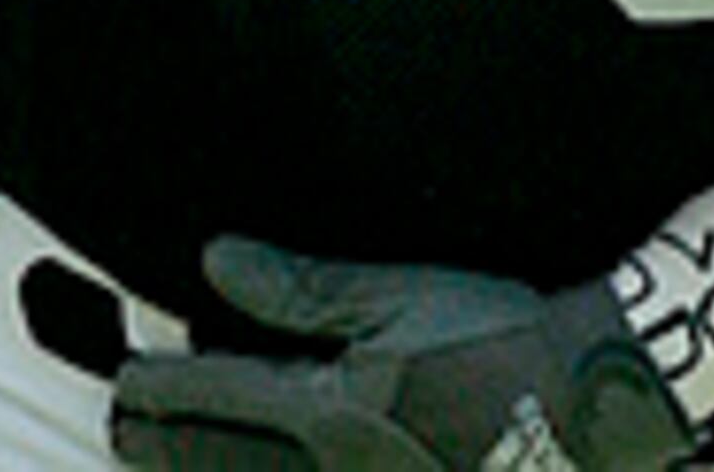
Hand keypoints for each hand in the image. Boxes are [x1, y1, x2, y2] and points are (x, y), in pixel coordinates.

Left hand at [107, 240, 688, 471]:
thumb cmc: (500, 337)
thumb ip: (297, 289)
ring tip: (164, 463)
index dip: (158, 390)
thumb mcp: (395, 297)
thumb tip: (214, 261)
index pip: (212, 400)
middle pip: (218, 464)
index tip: (126, 381)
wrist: (590, 401)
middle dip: (159, 446)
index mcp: (326, 412)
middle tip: (123, 426)